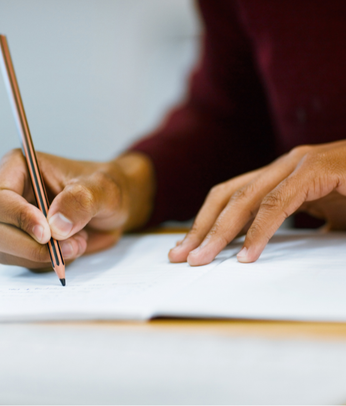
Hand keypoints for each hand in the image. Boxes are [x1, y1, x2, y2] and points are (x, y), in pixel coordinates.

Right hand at [0, 150, 154, 268]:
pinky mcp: (18, 243)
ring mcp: (10, 222)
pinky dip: (45, 262)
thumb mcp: (102, 188)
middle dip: (29, 245)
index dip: (17, 218)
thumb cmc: (105, 188)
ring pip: (2, 250)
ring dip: (40, 255)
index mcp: (17, 169)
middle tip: (67, 245)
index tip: (47, 233)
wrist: (113, 208)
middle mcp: (7, 196)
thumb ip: (80, 201)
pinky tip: (69, 248)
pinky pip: (19, 262)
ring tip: (75, 244)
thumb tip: (56, 225)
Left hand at [170, 139, 345, 264]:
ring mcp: (302, 163)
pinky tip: (248, 254)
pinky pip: (280, 203)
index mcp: (282, 173)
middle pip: (227, 196)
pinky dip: (261, 230)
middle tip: (180, 258)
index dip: (203, 223)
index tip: (185, 251)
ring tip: (204, 259)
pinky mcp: (320, 169)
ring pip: (246, 199)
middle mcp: (286, 164)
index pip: (230, 197)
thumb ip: (293, 227)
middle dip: (200, 229)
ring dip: (220, 231)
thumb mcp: (326, 216)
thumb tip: (257, 253)